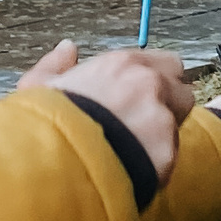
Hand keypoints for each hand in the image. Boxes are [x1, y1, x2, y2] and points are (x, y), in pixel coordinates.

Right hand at [24, 42, 193, 181]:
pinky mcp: (168, 154)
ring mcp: (162, 120)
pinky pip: (169, 158)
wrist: (52, 166)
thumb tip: (68, 48)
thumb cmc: (43, 126)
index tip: (139, 97)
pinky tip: (131, 172)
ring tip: (132, 153)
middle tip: (142, 125)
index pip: (167, 63)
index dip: (156, 81)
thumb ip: (57, 65)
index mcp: (122, 65)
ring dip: (162, 136)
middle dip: (169, 106)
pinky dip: (154, 165)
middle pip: (182, 91)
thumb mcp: (38, 88)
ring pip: (177, 127)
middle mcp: (149, 85)